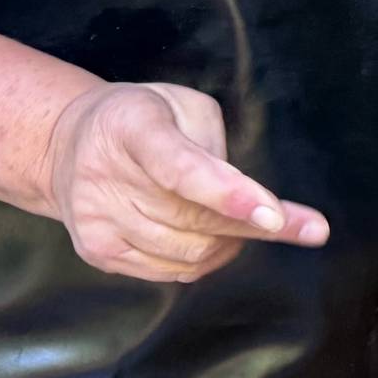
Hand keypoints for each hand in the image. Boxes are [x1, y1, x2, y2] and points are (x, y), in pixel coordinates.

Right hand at [42, 82, 328, 282]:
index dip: (229, 194)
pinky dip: (205, 259)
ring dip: (232, 242)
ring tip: (245, 219)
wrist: (66, 146)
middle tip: (310, 228)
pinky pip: (170, 272)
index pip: (181, 168)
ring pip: (188, 252)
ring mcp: (96, 220)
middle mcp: (105, 177)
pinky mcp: (97, 252)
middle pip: (195, 219)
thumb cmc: (142, 119)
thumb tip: (246, 199)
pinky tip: (213, 237)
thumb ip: (214, 144)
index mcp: (131, 127)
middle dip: (259, 225)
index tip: (274, 216)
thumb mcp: (181, 105)